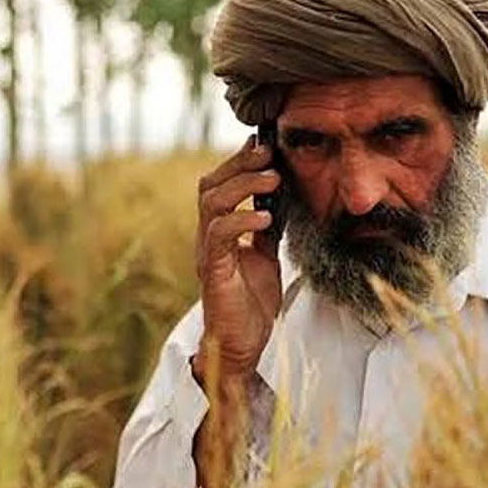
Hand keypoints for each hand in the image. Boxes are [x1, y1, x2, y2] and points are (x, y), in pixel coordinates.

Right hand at [193, 135, 282, 383]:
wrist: (241, 344)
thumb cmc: (250, 303)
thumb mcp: (266, 257)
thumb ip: (266, 229)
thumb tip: (279, 200)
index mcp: (220, 230)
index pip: (220, 184)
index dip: (238, 161)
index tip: (264, 143)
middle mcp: (208, 237)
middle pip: (210, 185)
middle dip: (239, 163)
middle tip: (268, 153)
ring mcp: (208, 252)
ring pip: (211, 203)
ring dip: (243, 186)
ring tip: (272, 180)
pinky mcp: (213, 270)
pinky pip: (219, 236)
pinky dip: (241, 220)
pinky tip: (264, 218)